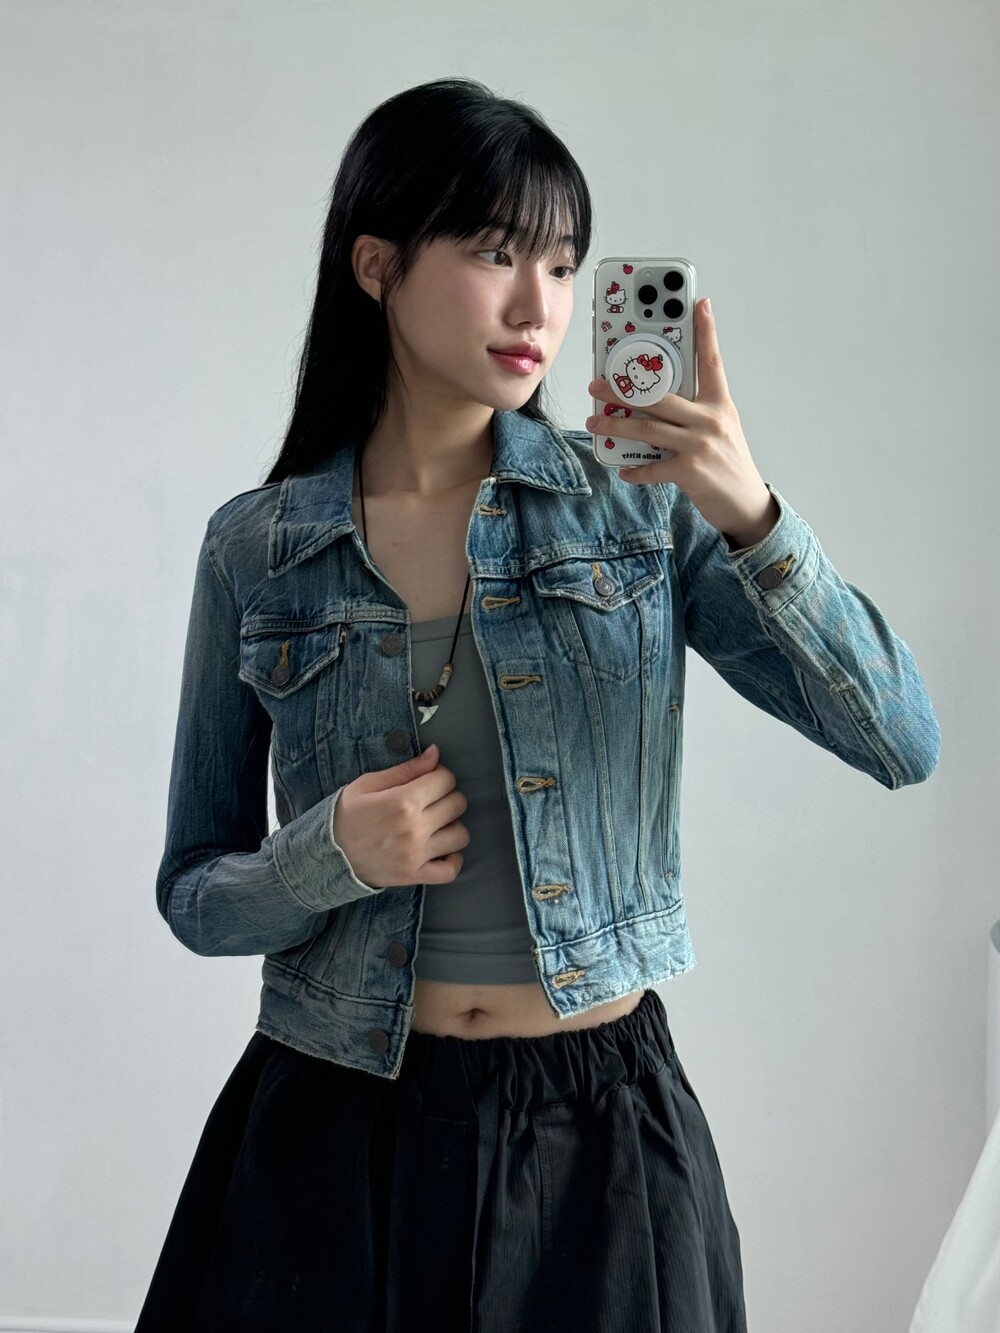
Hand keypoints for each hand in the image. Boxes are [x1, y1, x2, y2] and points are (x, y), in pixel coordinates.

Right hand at [333, 743, 470, 888]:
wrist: (328, 854)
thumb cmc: (348, 815)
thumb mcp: (369, 784)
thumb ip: (406, 769)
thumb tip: (435, 753)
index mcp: (403, 801)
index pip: (446, 780)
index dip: (440, 775)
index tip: (429, 781)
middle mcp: (415, 828)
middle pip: (457, 804)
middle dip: (448, 797)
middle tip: (432, 801)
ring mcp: (417, 855)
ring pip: (461, 835)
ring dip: (453, 826)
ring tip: (437, 825)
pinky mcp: (415, 875)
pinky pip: (451, 870)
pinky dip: (453, 859)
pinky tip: (442, 849)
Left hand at [586, 297, 779, 549]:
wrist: (746, 504)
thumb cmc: (728, 464)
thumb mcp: (721, 428)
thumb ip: (695, 412)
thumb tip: (656, 402)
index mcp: (720, 404)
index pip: (712, 361)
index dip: (706, 331)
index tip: (700, 303)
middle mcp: (711, 419)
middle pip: (660, 396)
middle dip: (624, 390)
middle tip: (597, 385)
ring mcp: (700, 445)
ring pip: (648, 428)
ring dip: (616, 426)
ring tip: (594, 422)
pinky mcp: (691, 471)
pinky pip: (653, 467)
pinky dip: (635, 470)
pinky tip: (622, 469)